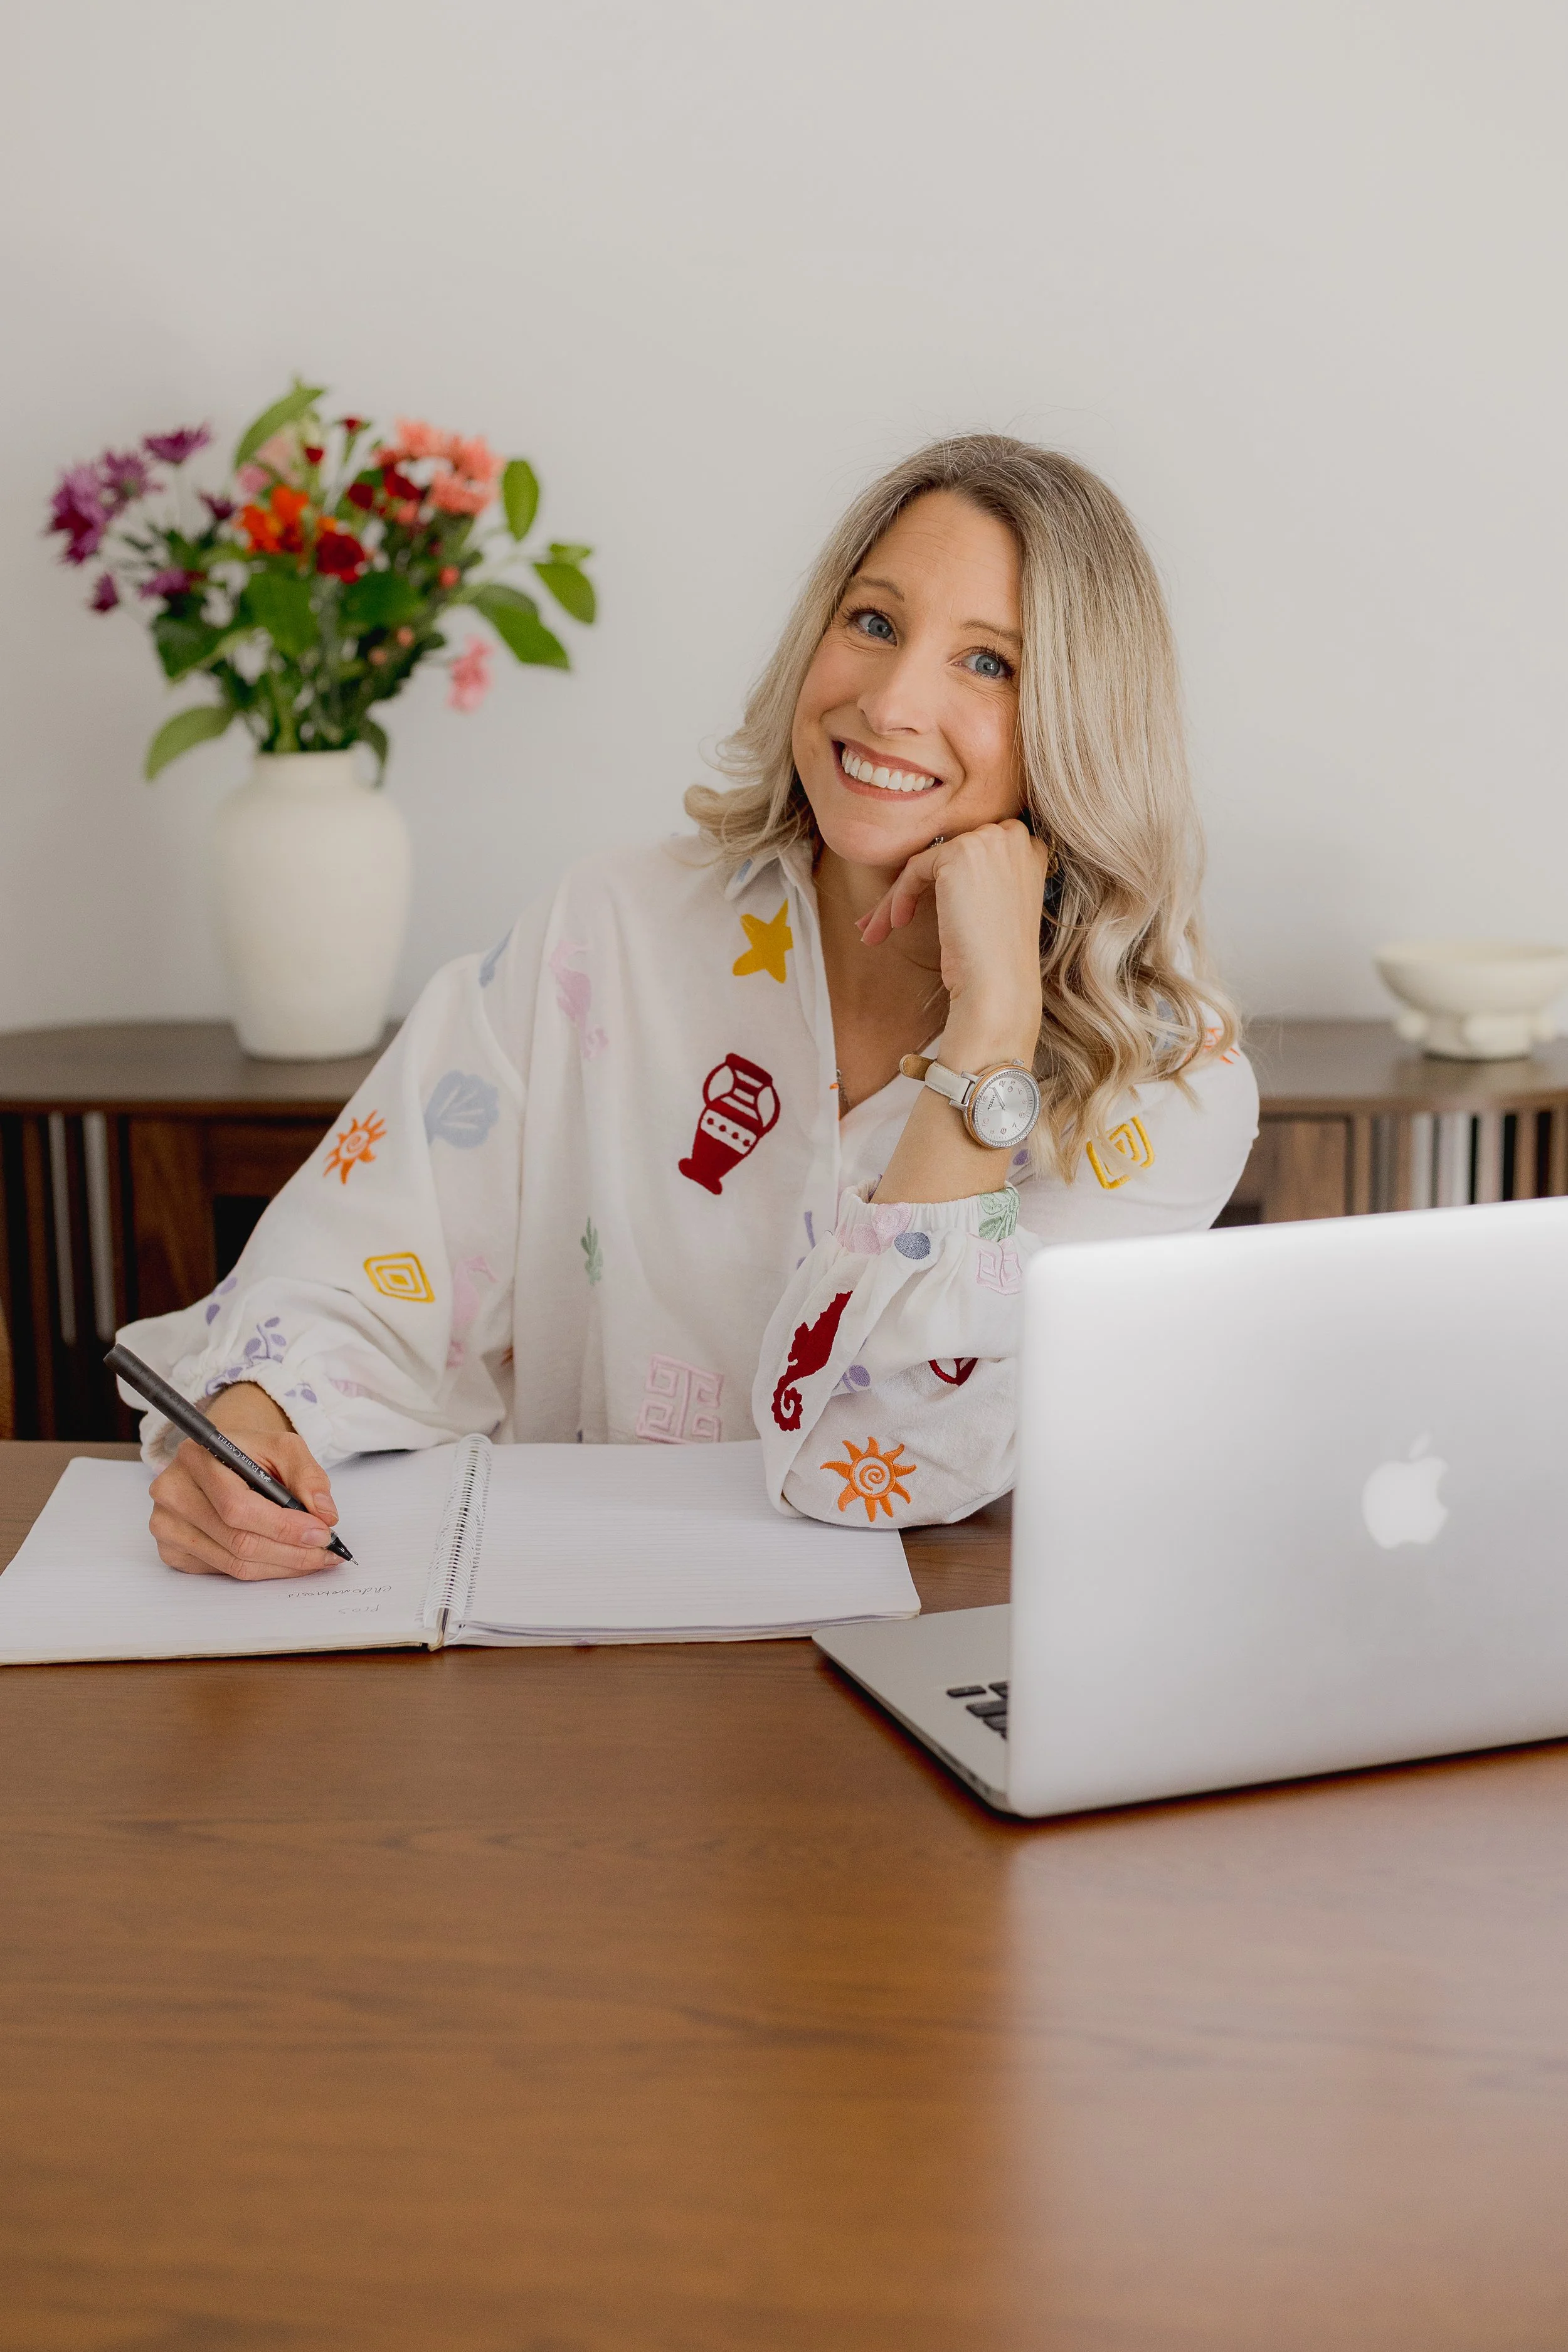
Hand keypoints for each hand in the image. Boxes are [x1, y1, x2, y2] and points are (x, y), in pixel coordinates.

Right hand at [148, 1383, 340, 1580]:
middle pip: (238, 1541)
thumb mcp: (284, 1448)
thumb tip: (325, 1514)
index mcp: (197, 1457)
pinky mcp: (171, 1550)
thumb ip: (308, 1476)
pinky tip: (281, 1559)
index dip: (284, 1526)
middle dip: (291, 1552)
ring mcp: (166, 1524)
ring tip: (312, 1558)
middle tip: (325, 1552)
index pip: (239, 1507)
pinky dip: (259, 1570)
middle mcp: (173, 1492)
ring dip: (280, 1566)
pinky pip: (222, 1571)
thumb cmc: (251, 1454)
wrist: (221, 1459)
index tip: (322, 1534)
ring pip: (233, 1563)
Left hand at [857, 819, 1048, 1066]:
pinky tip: (897, 924)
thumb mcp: (996, 908)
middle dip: (916, 884)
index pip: (974, 849)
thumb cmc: (996, 960)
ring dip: (897, 896)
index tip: (921, 906)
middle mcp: (1014, 837)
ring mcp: (990, 841)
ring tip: (878, 930)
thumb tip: (942, 872)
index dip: (944, 878)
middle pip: (948, 853)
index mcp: (1030, 850)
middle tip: (889, 919)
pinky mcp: (961, 853)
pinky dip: (900, 896)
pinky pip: (915, 868)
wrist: (999, 984)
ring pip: (927, 862)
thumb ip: (982, 879)